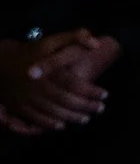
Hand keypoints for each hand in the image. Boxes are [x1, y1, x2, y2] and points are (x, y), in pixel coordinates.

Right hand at [0, 32, 116, 134]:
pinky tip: (62, 125)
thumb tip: (97, 43)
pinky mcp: (18, 106)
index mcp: (47, 70)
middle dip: (85, 106)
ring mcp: (26, 98)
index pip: (73, 83)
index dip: (90, 90)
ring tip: (86, 118)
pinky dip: (49, 124)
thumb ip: (75, 38)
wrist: (1, 62)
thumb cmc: (32, 51)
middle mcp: (37, 86)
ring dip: (71, 117)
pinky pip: (35, 119)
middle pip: (65, 99)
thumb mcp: (52, 40)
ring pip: (52, 111)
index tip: (105, 94)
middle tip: (100, 109)